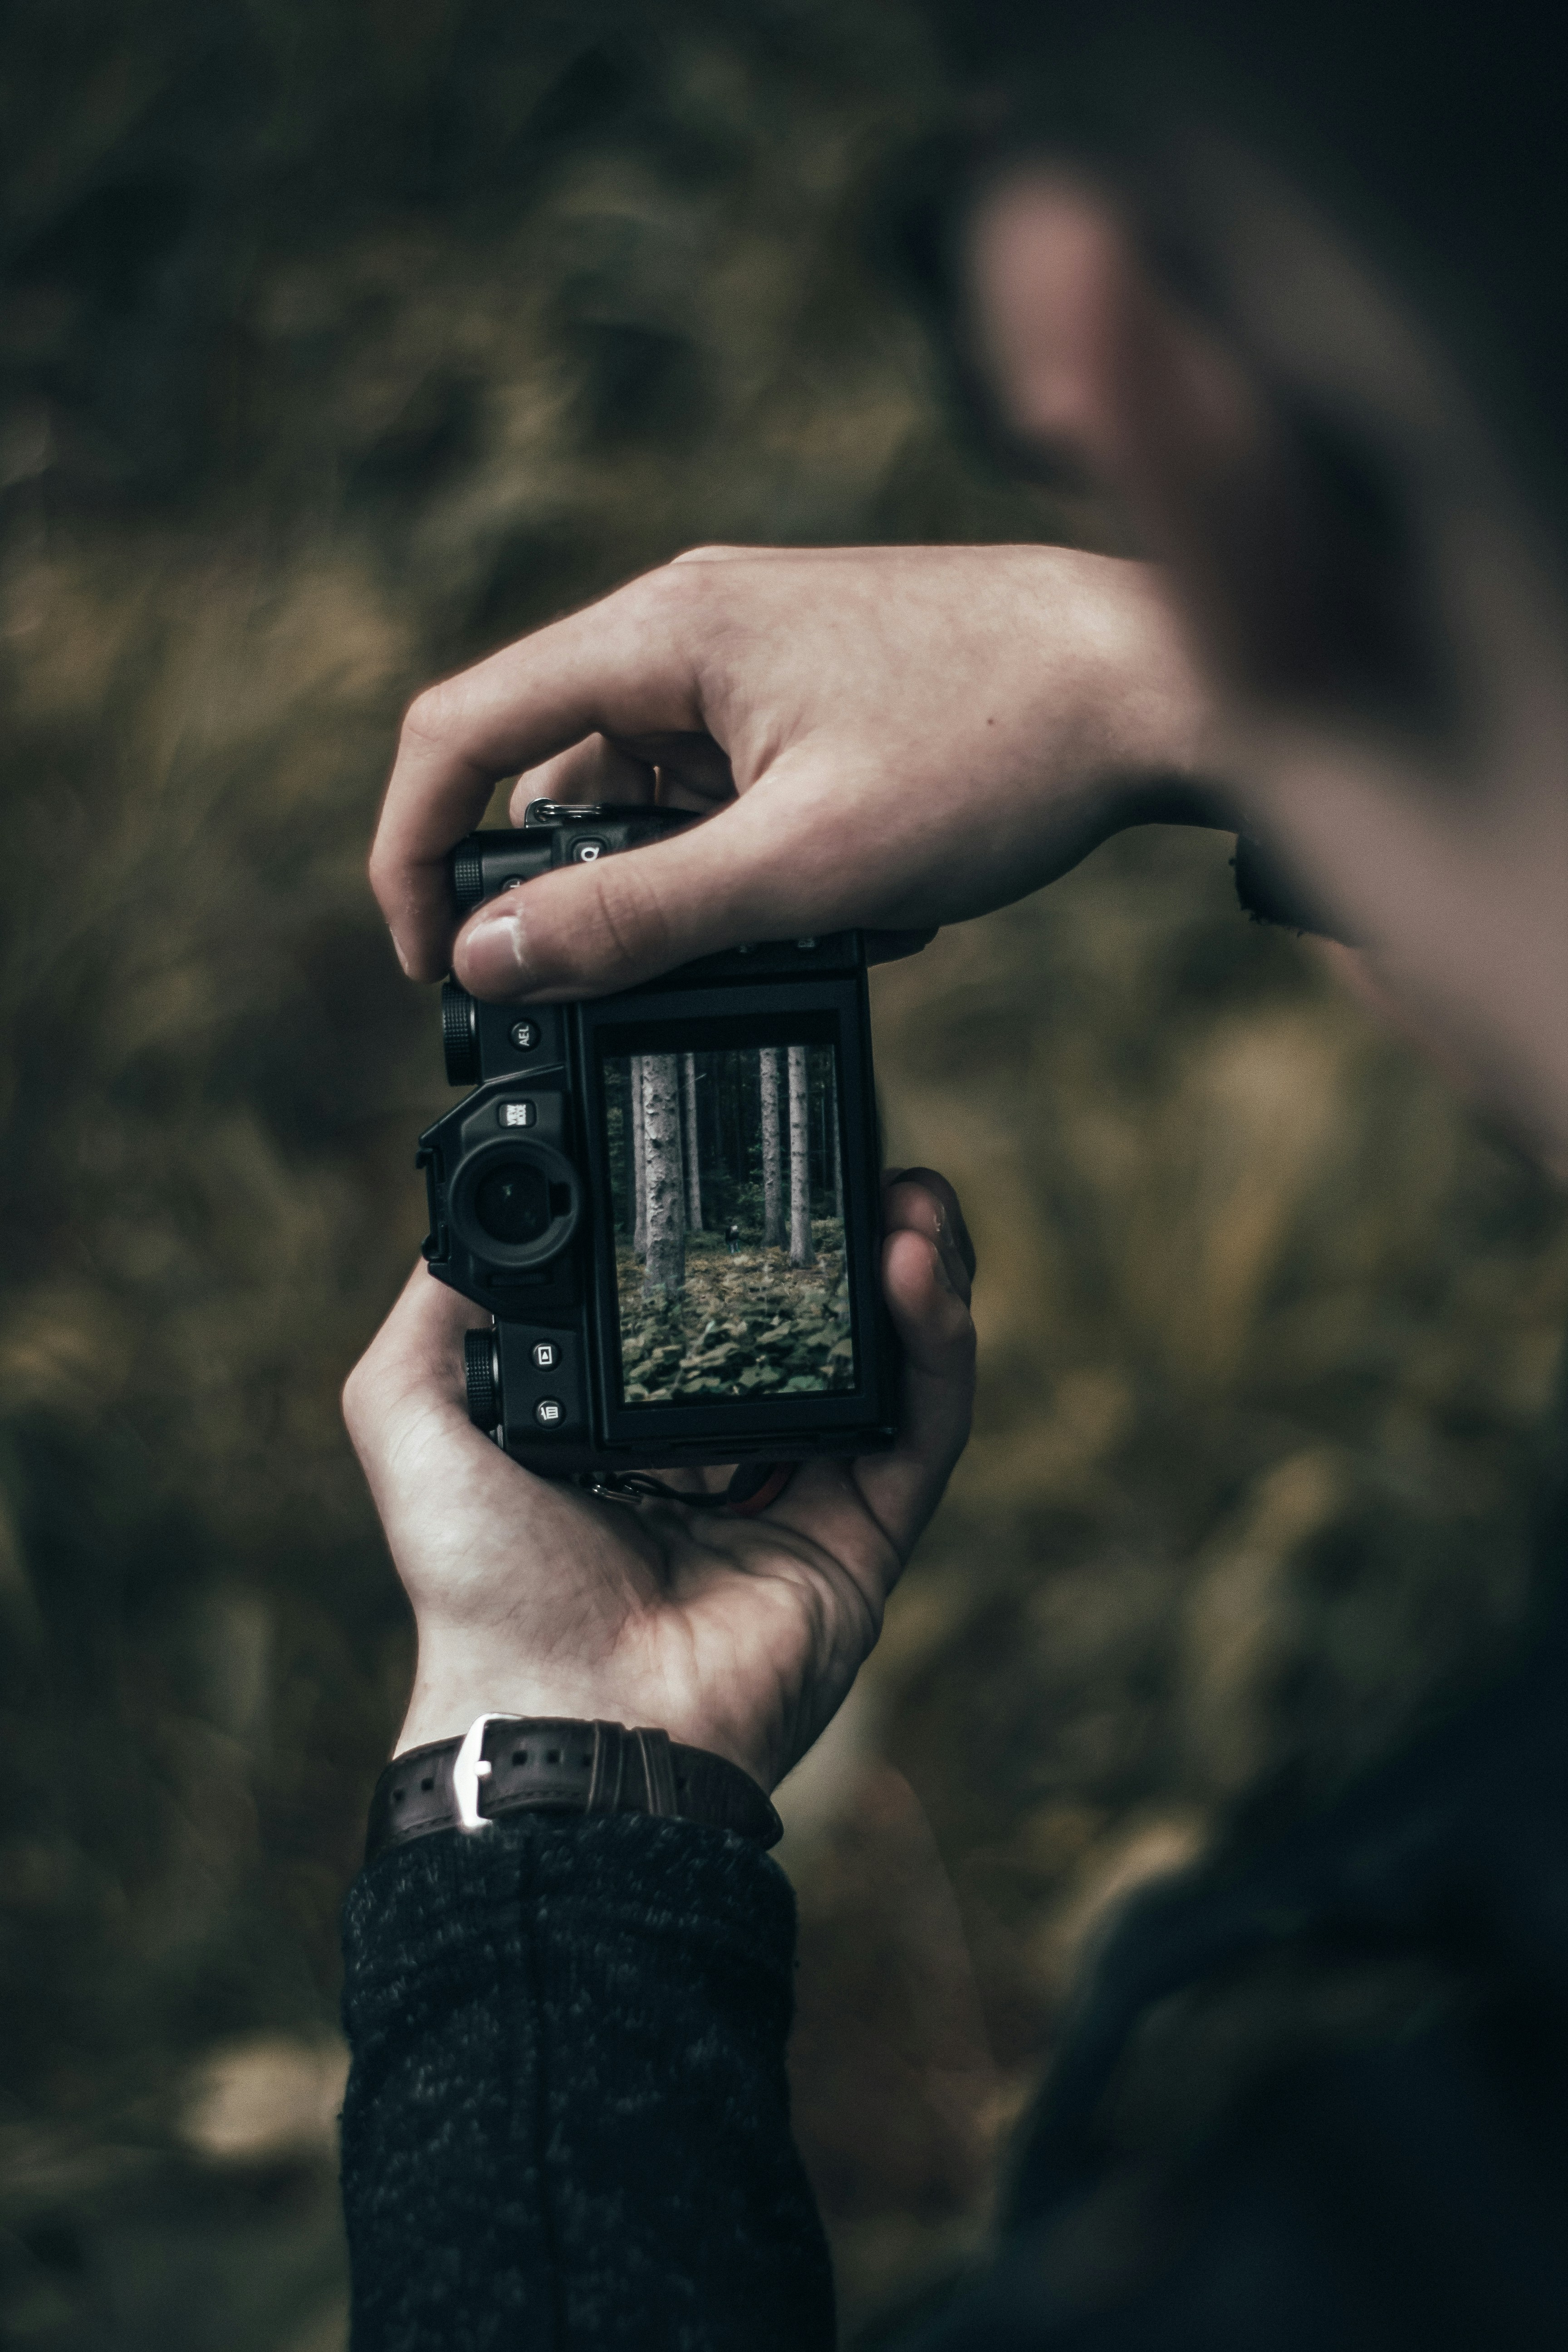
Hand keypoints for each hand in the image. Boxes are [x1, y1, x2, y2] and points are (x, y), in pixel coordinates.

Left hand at [342, 1172, 975, 1791]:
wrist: (560, 1710)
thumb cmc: (481, 1584)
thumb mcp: (413, 1418)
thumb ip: (437, 1315)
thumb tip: (472, 1220)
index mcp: (637, 1424)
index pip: (715, 1300)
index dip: (748, 1225)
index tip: (760, 1153)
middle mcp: (730, 1453)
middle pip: (821, 1319)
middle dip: (851, 1232)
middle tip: (859, 1157)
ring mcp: (808, 1497)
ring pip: (892, 1361)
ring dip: (913, 1268)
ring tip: (910, 1194)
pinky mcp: (866, 1540)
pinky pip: (927, 1428)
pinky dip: (938, 1345)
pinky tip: (917, 1267)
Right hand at [370, 544, 1216, 996]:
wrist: (1160, 685)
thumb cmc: (1001, 751)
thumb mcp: (803, 866)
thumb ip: (635, 919)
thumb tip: (490, 958)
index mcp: (660, 633)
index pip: (458, 731)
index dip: (414, 853)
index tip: (432, 966)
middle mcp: (688, 621)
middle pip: (550, 768)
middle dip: (587, 892)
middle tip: (655, 979)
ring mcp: (751, 649)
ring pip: (649, 792)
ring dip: (696, 887)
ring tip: (816, 925)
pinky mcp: (807, 685)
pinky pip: (726, 786)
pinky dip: (758, 859)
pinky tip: (858, 897)